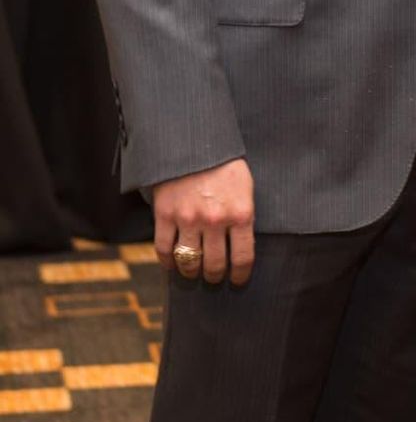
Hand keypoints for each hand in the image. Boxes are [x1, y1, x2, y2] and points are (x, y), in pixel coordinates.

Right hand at [153, 159, 254, 285]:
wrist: (194, 140)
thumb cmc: (224, 163)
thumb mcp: (245, 186)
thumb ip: (243, 215)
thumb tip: (241, 244)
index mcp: (240, 213)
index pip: (243, 258)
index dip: (240, 275)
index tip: (237, 281)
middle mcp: (215, 219)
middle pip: (214, 265)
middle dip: (214, 275)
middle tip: (213, 276)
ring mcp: (188, 218)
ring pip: (189, 262)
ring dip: (192, 272)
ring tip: (194, 271)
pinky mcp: (165, 214)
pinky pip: (164, 249)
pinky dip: (168, 262)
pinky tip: (173, 263)